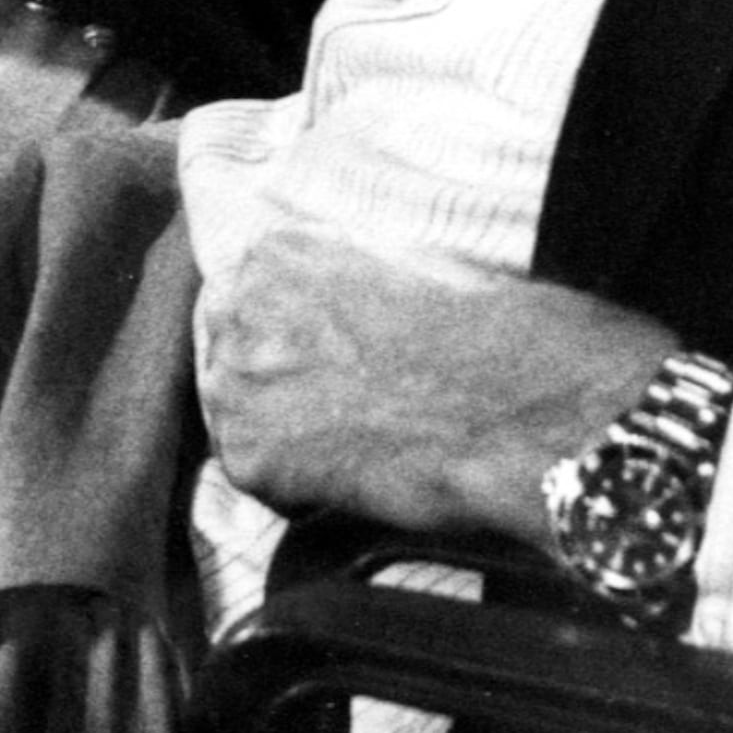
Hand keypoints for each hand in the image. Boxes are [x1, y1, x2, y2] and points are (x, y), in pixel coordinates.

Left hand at [194, 224, 671, 545]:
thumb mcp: (409, 262)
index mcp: (279, 250)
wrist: (510, 405)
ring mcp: (236, 381)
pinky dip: (289, 482)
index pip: (242, 286)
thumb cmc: (484, 329)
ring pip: (228, 406)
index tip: (307, 350)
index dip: (277, 326)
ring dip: (270, 424)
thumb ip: (348, 271)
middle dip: (264, 370)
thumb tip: (341, 299)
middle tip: (324, 400)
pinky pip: (250, 473)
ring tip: (340, 437)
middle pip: (222, 342)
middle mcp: (240, 306)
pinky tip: (344, 474)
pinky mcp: (248, 454)